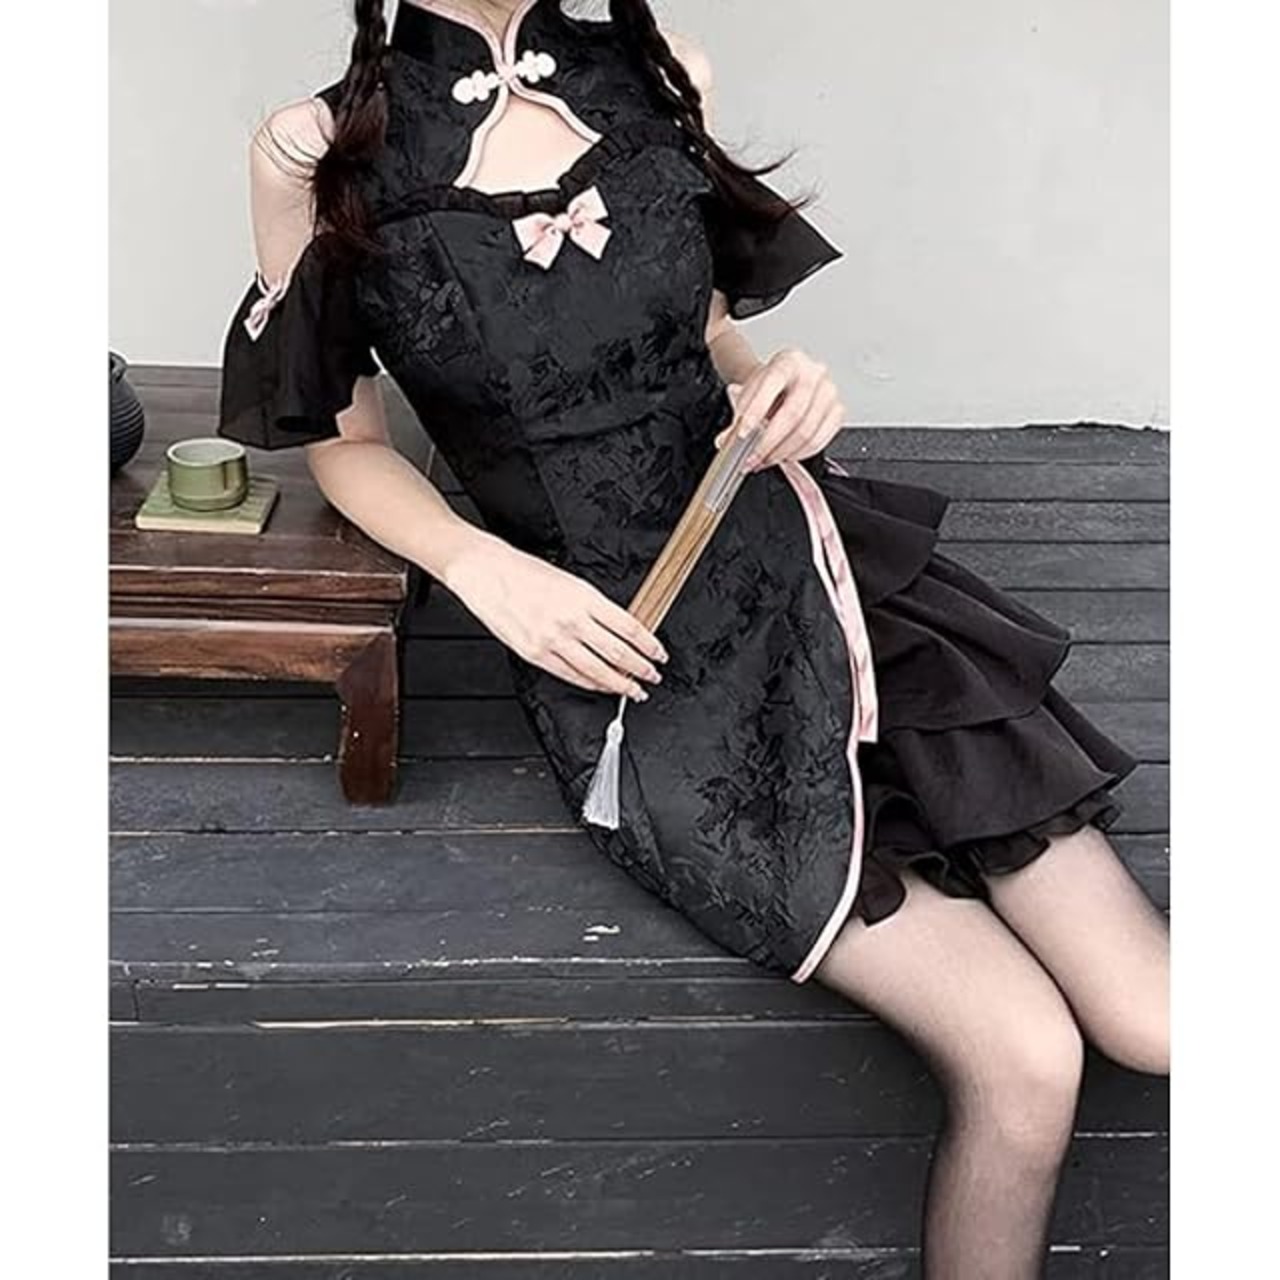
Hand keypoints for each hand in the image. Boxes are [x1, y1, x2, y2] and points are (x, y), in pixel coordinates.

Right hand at [445, 538, 667, 699]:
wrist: (486, 572)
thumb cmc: (525, 572)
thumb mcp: (571, 582)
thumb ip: (595, 607)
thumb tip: (621, 629)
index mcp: (584, 597)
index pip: (629, 627)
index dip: (649, 645)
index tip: (659, 654)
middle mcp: (571, 620)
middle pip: (619, 653)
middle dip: (641, 669)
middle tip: (653, 677)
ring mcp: (553, 640)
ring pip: (598, 671)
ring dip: (621, 683)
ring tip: (633, 690)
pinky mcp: (535, 654)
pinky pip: (571, 676)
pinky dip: (592, 684)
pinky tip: (602, 686)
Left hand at [714, 348, 846, 470]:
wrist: (786, 386)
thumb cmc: (769, 389)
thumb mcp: (750, 395)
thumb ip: (738, 417)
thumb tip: (726, 441)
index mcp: (789, 361)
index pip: (772, 383)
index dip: (756, 411)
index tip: (742, 434)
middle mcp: (813, 373)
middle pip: (793, 414)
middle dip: (769, 442)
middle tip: (753, 458)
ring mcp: (829, 392)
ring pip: (806, 432)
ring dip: (782, 453)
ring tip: (765, 460)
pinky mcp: (837, 412)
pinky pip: (819, 441)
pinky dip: (799, 455)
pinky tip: (784, 456)